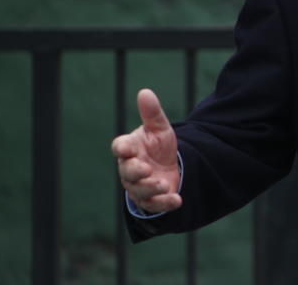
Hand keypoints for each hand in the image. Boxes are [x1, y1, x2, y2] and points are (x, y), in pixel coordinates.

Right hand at [111, 89, 181, 212]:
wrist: (169, 166)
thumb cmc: (158, 146)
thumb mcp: (159, 128)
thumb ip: (152, 113)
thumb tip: (145, 92)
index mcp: (129, 149)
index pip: (120, 147)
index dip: (121, 148)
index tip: (124, 148)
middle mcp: (130, 169)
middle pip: (127, 172)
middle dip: (136, 171)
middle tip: (147, 169)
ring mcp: (139, 186)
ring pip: (139, 191)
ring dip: (150, 188)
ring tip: (164, 184)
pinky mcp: (151, 200)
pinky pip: (154, 205)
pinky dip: (165, 203)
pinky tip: (177, 200)